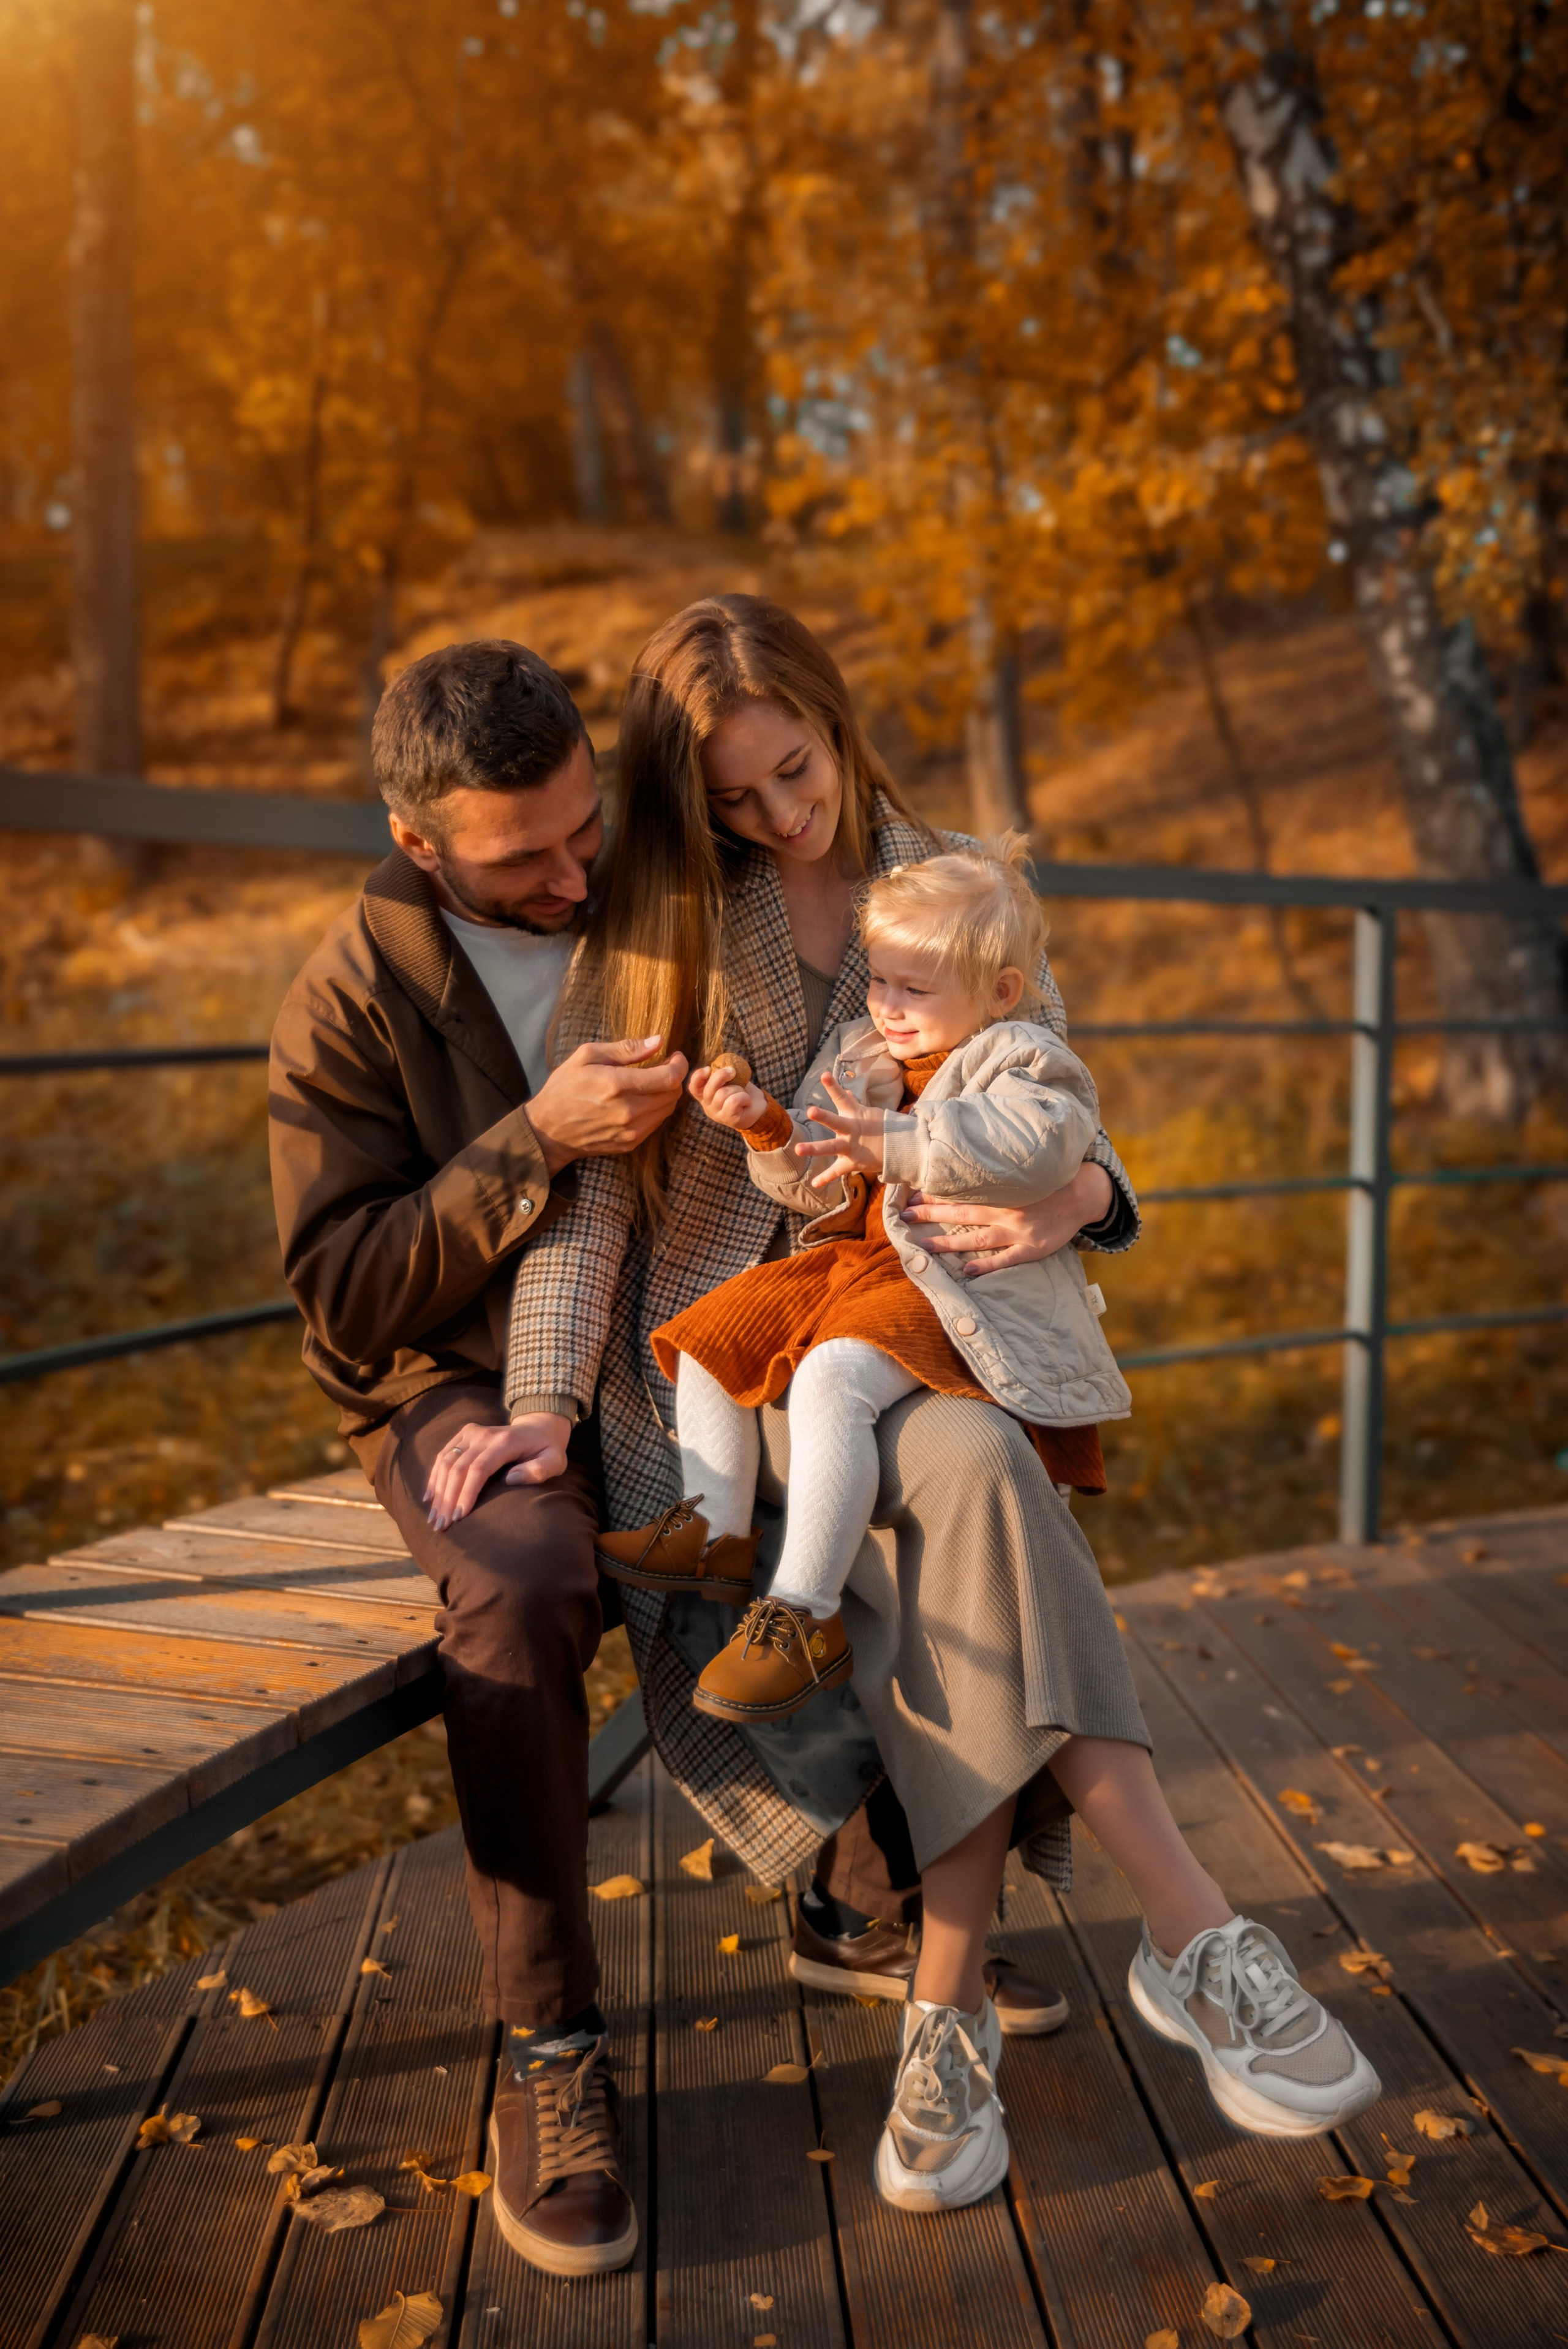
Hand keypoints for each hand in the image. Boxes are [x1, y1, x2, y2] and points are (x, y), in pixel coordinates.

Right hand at [424, 1413, 570, 1529]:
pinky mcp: (464, 1434)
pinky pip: (443, 1456)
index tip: (459, 1518)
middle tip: (441, 1526)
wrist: (539, 1427)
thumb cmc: (547, 1450)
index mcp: (505, 1442)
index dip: (466, 1493)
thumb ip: (539, 1470)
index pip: (479, 1469)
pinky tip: (430, 1498)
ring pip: (446, 1462)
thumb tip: (511, 1479)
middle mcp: (484, 1434)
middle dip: (447, 1499)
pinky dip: (434, 1477)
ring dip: (437, 1491)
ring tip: (434, 1518)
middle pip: (458, 1468)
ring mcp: (472, 1432)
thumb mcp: (555, 1461)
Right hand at [525, 1036, 688, 1175]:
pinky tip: (640, 1100)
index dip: (679, 1064)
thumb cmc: (564, 1087)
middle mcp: (627, 1111)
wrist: (548, 1130)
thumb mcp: (588, 1056)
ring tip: (650, 1083)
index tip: (675, 1056)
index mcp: (617, 1085)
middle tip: (661, 1067)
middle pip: (673, 1094)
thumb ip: (626, 1049)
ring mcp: (630, 1131)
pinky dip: (655, 1110)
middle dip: (673, 1077)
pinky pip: (656, 1123)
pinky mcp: (630, 1143)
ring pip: (667, 1109)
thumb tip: (658, 1041)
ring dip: (665, 1094)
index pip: (669, 1077)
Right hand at [688, 1063, 766, 1129]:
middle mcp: (707, 1106)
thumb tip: (719, 1064)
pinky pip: (734, 1101)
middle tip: (733, 1071)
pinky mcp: (728, 1119)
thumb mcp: (730, 1080)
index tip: (708, 1068)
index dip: (698, 1076)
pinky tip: (747, 1102)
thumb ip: (721, 1074)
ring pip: (723, 1094)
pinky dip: (744, 1097)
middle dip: (722, 1075)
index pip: (693, 1087)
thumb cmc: (742, 1091)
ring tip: (742, 1093)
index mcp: (705, 1095)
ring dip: (737, 1089)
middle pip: (709, 1088)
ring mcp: (717, 1114)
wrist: (759, 1109)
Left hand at [795, 1073, 885, 1187]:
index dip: (833, 1086)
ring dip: (814, 1148)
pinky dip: (825, 1178)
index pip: (842, 1097)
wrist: (900, 1148)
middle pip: (836, 1122)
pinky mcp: (852, 1162)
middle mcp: (851, 1130)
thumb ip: (853, 1104)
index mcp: (855, 1115)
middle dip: (823, 1117)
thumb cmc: (882, 1127)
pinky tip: (814, 1183)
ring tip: (797, 1149)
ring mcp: (851, 1147)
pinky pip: (837, 1171)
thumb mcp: (868, 1113)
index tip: (824, 1075)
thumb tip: (848, 1093)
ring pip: (831, 1147)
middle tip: (810, 1110)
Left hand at [898, 1160, 1114, 1274]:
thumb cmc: (1049, 1180)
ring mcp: (1019, 1231)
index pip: (961, 1191)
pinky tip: (966, 1271)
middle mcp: (1007, 1210)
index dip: (935, 1193)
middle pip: (962, 1213)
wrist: (1083, 1194)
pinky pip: (1006, 1259)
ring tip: (922, 1246)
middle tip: (905, 1216)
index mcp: (1002, 1190)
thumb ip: (996, 1171)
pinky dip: (986, 1266)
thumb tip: (964, 1167)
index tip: (911, 1194)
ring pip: (977, 1238)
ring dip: (948, 1243)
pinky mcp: (1032, 1249)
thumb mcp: (1022, 1170)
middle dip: (931, 1215)